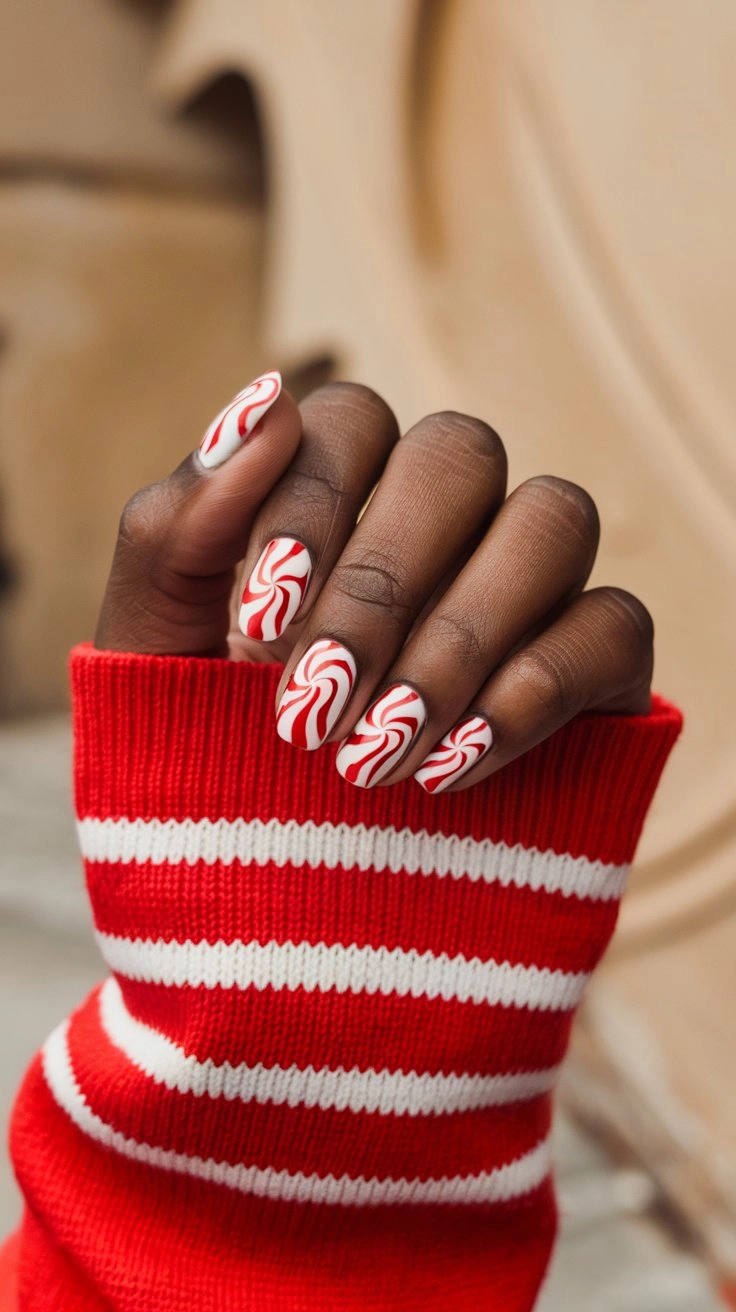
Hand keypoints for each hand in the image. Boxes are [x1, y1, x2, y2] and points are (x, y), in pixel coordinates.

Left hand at [96, 372, 653, 789]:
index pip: (350, 424)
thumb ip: (178, 526)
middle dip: (380, 584)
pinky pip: (613, 625)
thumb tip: (265, 400)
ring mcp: (528, 587)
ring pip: (553, 519)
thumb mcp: (152, 651)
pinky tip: (449, 772)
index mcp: (338, 492)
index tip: (254, 631)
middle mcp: (443, 519)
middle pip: (460, 454)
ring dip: (457, 638)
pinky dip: (529, 693)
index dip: (309, 511)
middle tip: (310, 711)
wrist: (272, 902)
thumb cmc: (201, 753)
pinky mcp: (594, 668)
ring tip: (372, 758)